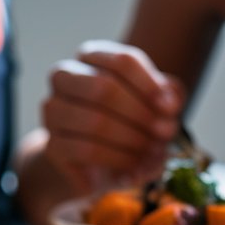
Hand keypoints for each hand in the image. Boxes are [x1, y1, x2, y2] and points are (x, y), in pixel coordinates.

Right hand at [41, 40, 184, 196]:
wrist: (94, 163)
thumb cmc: (127, 123)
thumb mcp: (153, 105)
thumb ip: (168, 98)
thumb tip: (170, 106)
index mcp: (91, 57)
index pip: (122, 61)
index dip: (150, 85)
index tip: (172, 108)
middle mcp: (65, 77)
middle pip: (104, 88)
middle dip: (141, 114)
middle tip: (166, 134)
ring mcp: (53, 110)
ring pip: (94, 121)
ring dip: (132, 140)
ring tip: (153, 152)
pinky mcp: (52, 145)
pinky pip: (86, 150)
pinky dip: (117, 160)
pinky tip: (134, 167)